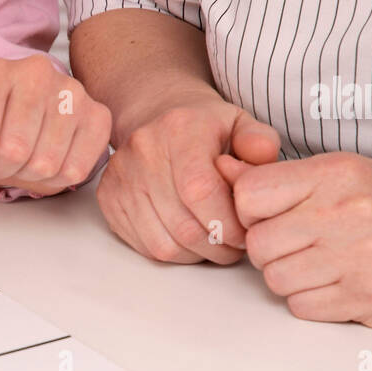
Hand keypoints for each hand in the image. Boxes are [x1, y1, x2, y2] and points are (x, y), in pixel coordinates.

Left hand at [0, 55, 111, 195]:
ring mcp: (72, 91)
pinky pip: (75, 168)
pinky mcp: (97, 114)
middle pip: (15, 152)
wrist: (24, 118)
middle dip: (0, 171)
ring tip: (20, 164)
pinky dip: (56, 179)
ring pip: (46, 163)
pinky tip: (46, 164)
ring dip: (28, 177)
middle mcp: (36, 72)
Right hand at [96, 95, 279, 263]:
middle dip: (217, 246)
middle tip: (236, 245)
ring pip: (163, 244)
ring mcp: (120, 178)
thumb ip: (259, 142)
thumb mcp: (240, 123)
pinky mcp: (108, 199)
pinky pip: (144, 246)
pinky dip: (174, 253)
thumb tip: (263, 159)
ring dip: (196, 255)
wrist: (155, 116)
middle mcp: (142, 152)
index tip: (246, 233)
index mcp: (179, 130)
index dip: (228, 224)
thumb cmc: (204, 127)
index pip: (200, 191)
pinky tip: (189, 240)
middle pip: (183, 225)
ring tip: (215, 242)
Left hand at [221, 152, 371, 326]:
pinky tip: (341, 285)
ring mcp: (361, 258)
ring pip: (276, 280)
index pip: (248, 195)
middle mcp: (348, 211)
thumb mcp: (347, 174)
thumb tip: (218, 168)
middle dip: (271, 250)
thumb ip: (282, 177)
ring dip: (290, 279)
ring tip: (324, 265)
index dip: (250, 212)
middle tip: (302, 245)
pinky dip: (314, 302)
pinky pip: (303, 308)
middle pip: (258, 244)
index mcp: (338, 172)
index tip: (271, 217)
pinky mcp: (371, 299)